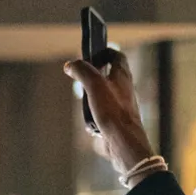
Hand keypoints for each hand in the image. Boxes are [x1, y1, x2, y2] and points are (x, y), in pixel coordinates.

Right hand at [66, 49, 157, 179]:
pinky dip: (93, 115)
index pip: (117, 56)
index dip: (104, 52)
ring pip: (104, 95)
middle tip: (81, 80)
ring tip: (85, 103)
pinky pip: (102, 113)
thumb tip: (70, 65)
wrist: (123, 141)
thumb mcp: (94, 85)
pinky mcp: (116, 120)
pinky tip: (90, 122)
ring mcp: (121, 105)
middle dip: (93, 76)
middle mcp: (124, 89)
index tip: (91, 56)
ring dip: (91, 97)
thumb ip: (82, 71)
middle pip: (109, 75)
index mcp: (123, 76)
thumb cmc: (113, 111)